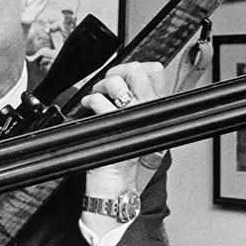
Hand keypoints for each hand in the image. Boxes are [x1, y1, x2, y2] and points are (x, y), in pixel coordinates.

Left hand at [79, 62, 168, 194]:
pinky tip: (89, 107)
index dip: (136, 67)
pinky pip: (99, 101)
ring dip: (101, 87)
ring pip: (116, 83)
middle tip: (109, 86)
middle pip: (136, 71)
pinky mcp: (114, 124)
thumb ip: (135, 99)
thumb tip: (124, 76)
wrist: (116, 178)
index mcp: (156, 106)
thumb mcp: (135, 122)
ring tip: (97, 98)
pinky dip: (89, 101)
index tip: (125, 76)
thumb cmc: (120, 151)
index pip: (155, 70)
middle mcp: (147, 109)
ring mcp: (132, 116)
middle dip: (117, 73)